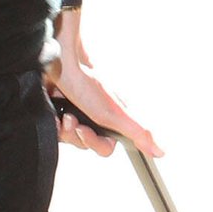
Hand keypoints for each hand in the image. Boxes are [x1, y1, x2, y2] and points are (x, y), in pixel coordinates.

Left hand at [44, 46, 161, 160]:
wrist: (59, 60)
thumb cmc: (87, 80)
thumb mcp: (115, 113)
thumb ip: (139, 133)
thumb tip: (161, 151)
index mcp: (111, 118)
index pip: (105, 146)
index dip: (94, 143)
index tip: (85, 131)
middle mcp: (94, 117)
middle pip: (85, 144)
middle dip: (76, 134)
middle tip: (71, 119)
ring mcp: (75, 113)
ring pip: (68, 138)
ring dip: (62, 128)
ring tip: (62, 113)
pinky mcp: (58, 109)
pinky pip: (53, 129)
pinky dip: (51, 122)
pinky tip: (52, 112)